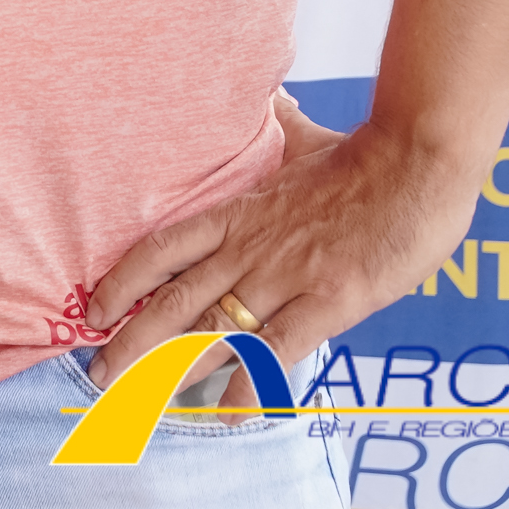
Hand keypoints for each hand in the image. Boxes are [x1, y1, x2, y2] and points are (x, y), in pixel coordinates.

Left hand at [83, 90, 479, 414]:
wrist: (416, 164)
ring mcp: (286, 277)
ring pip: (214, 330)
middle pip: (174, 300)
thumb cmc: (364, 155)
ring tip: (138, 403)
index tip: (92, 310)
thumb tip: (272, 94)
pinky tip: (227, 414)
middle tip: (98, 375)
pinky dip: (250, 383)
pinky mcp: (329, 301)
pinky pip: (278, 351)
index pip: (161, 250)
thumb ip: (278, 126)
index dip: (122, 281)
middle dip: (131, 341)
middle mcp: (249, 248)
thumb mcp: (302, 139)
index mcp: (238, 214)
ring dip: (172, 370)